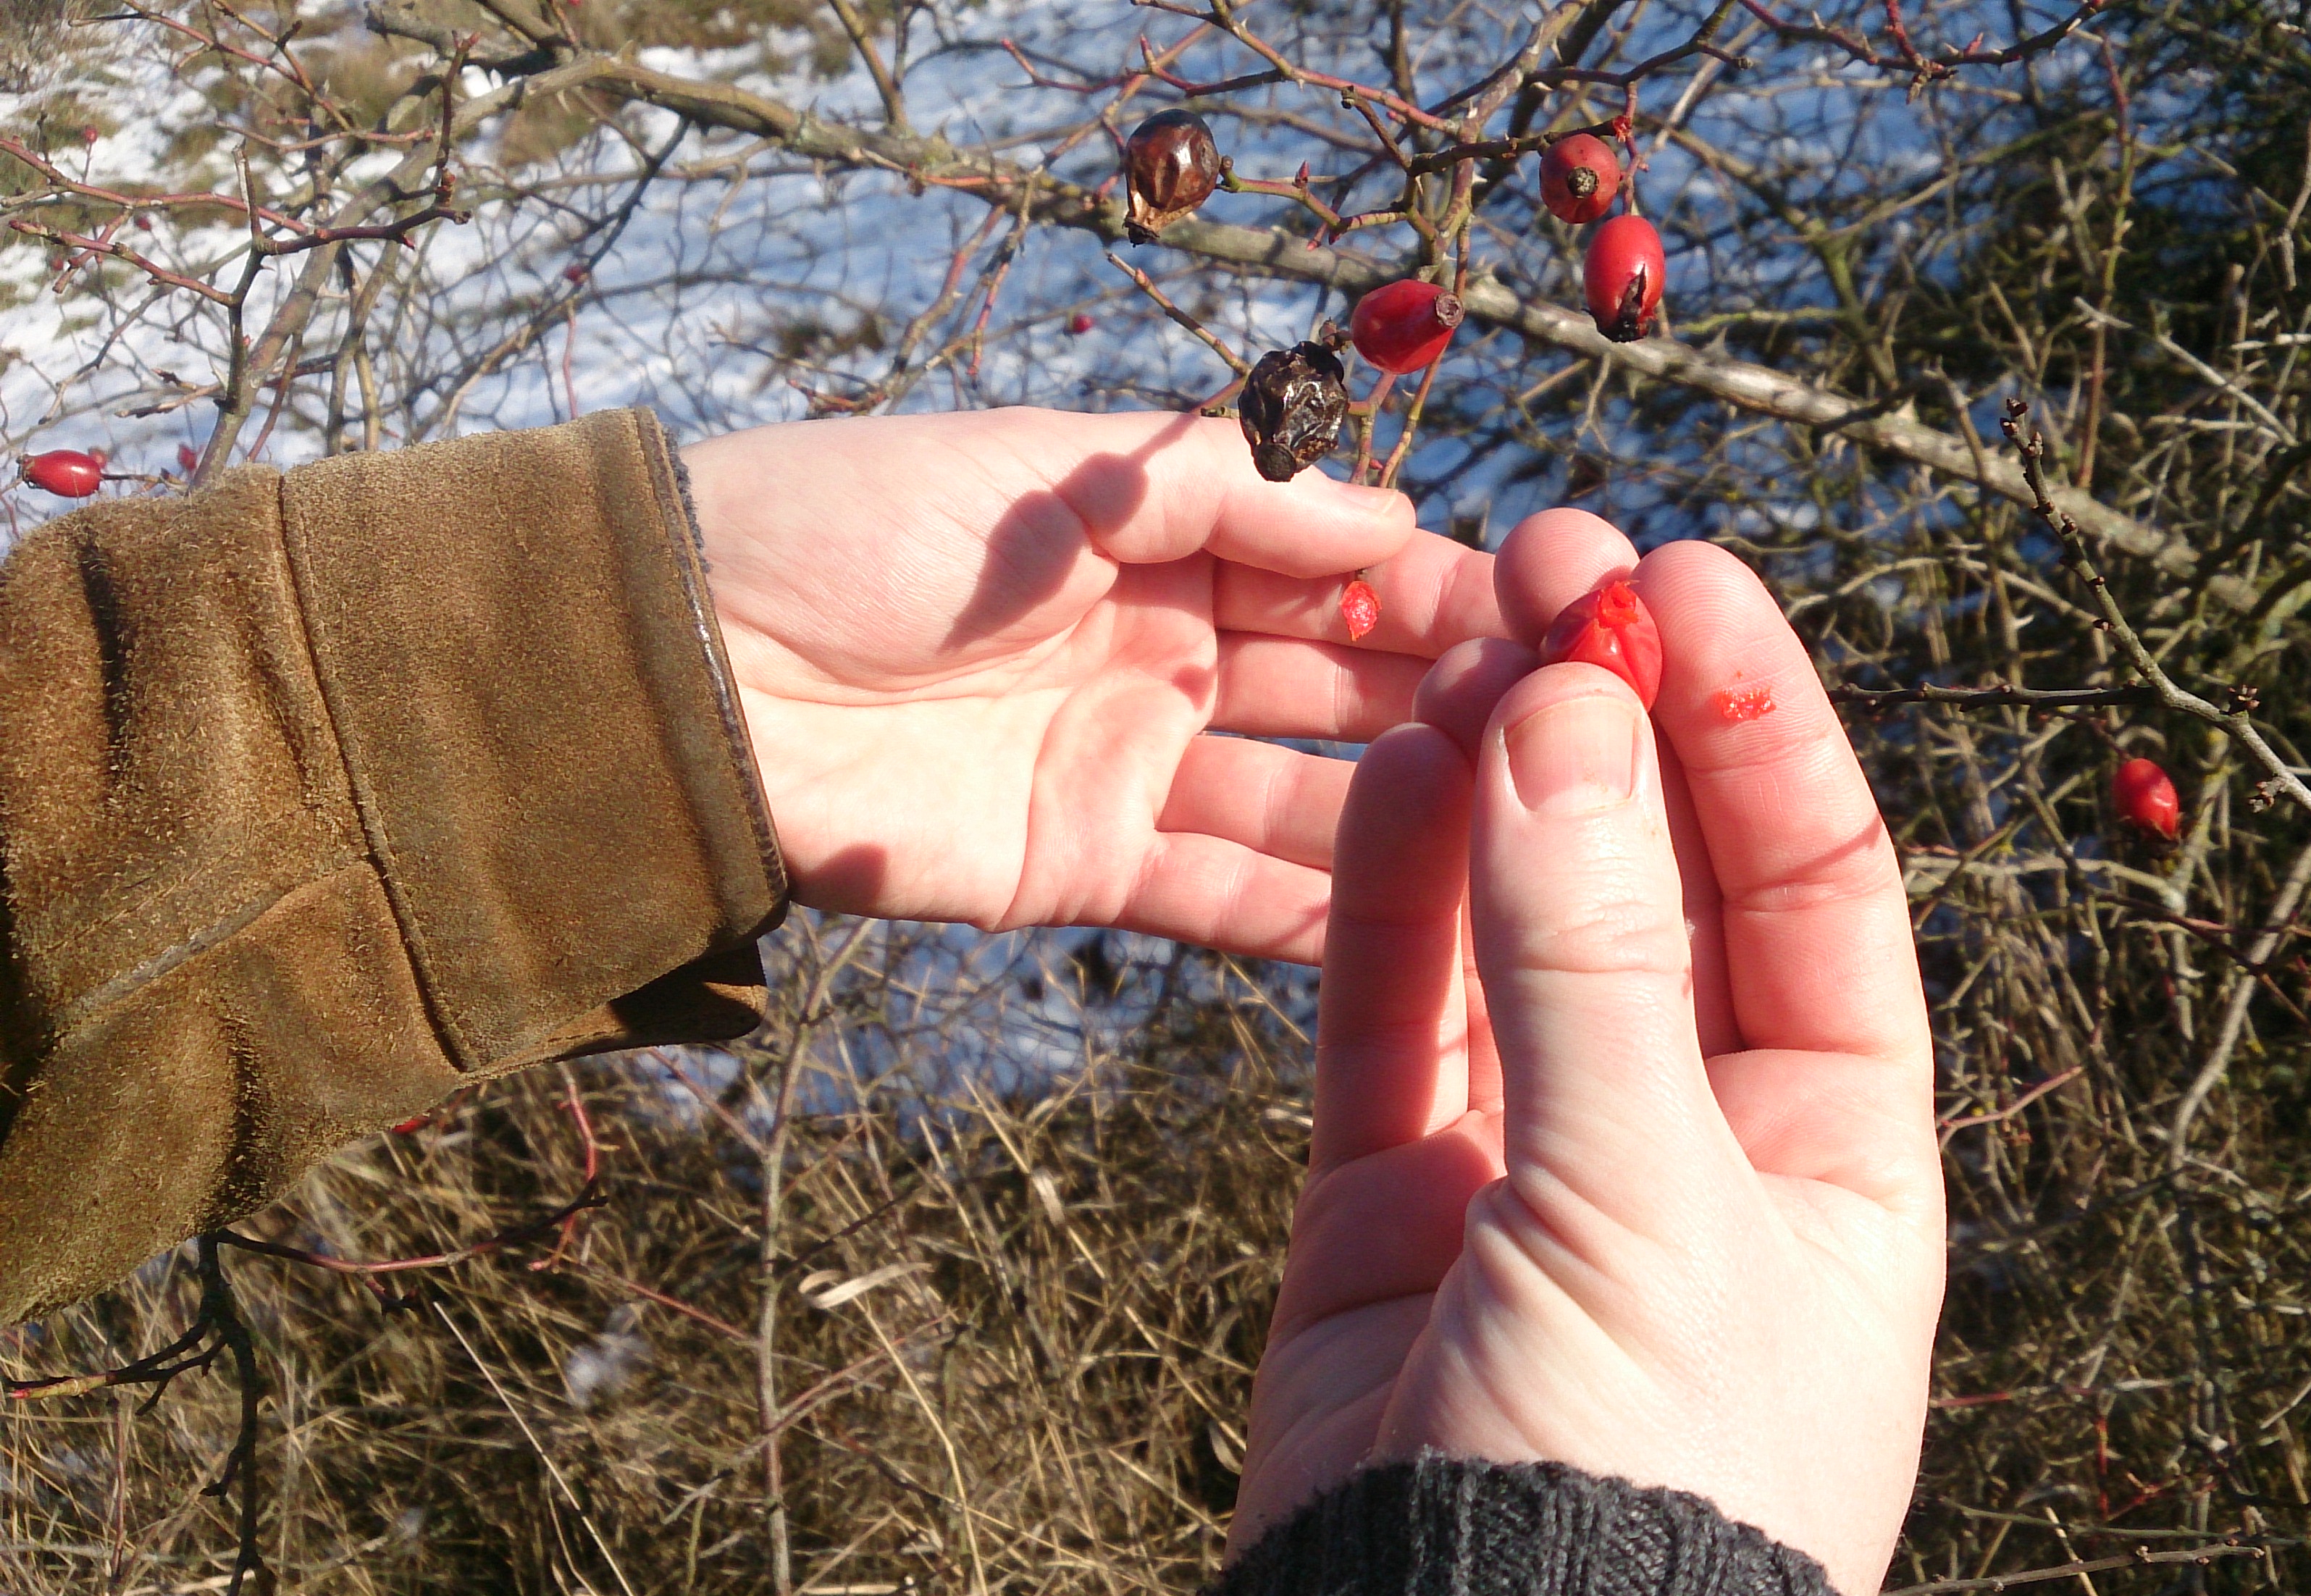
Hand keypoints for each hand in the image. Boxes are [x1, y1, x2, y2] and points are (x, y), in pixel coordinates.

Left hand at [682, 409, 1497, 961]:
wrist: (691, 665)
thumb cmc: (857, 525)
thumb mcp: (1050, 470)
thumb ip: (1221, 491)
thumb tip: (1391, 511)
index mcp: (1162, 540)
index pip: (1340, 564)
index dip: (1448, 590)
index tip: (1564, 619)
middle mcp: (1167, 652)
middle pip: (1343, 684)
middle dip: (1455, 706)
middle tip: (1577, 741)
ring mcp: (1133, 765)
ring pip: (1305, 801)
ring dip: (1412, 822)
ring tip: (1530, 849)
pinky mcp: (1084, 868)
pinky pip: (1223, 898)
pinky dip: (1316, 919)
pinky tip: (1428, 940)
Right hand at [1228, 512, 1942, 1593]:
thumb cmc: (1641, 1489)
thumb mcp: (1646, 1209)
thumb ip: (1590, 963)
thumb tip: (1563, 715)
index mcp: (1840, 1156)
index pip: (1817, 889)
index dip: (1756, 725)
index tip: (1683, 579)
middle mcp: (1701, 1140)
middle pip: (1663, 883)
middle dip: (1618, 724)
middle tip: (1554, 561)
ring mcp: (1539, 1166)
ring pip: (1520, 929)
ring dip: (1499, 781)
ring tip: (1466, 634)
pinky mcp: (1395, 1203)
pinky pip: (1394, 1016)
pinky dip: (1388, 896)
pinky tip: (1392, 767)